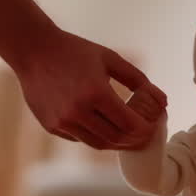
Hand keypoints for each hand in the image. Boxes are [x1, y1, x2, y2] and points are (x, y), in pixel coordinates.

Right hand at [13, 29, 167, 149]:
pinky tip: (104, 127)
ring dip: (117, 143)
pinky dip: (96, 137)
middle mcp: (78, 111)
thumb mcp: (110, 59)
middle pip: (115, 139)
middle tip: (144, 135)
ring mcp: (63, 122)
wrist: (33, 51)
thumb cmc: (75, 51)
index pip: (129, 124)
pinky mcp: (52, 126)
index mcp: (96, 93)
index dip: (145, 130)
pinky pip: (81, 139)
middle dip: (134, 140)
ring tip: (127, 135)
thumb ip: (137, 80)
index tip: (153, 126)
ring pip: (98, 144)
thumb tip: (161, 100)